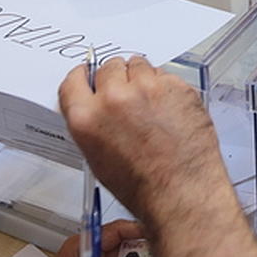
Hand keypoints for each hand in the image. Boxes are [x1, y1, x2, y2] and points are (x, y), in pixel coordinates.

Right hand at [59, 55, 229, 222]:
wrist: (182, 192)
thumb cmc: (142, 186)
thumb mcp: (98, 157)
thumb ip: (92, 123)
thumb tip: (96, 106)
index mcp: (86, 118)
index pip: (74, 80)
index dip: (82, 77)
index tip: (88, 74)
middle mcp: (114, 98)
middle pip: (109, 67)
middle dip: (117, 78)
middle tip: (127, 95)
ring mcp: (147, 88)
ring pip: (139, 64)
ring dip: (142, 78)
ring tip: (150, 103)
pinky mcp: (175, 85)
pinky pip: (165, 75)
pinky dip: (166, 87)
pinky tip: (170, 108)